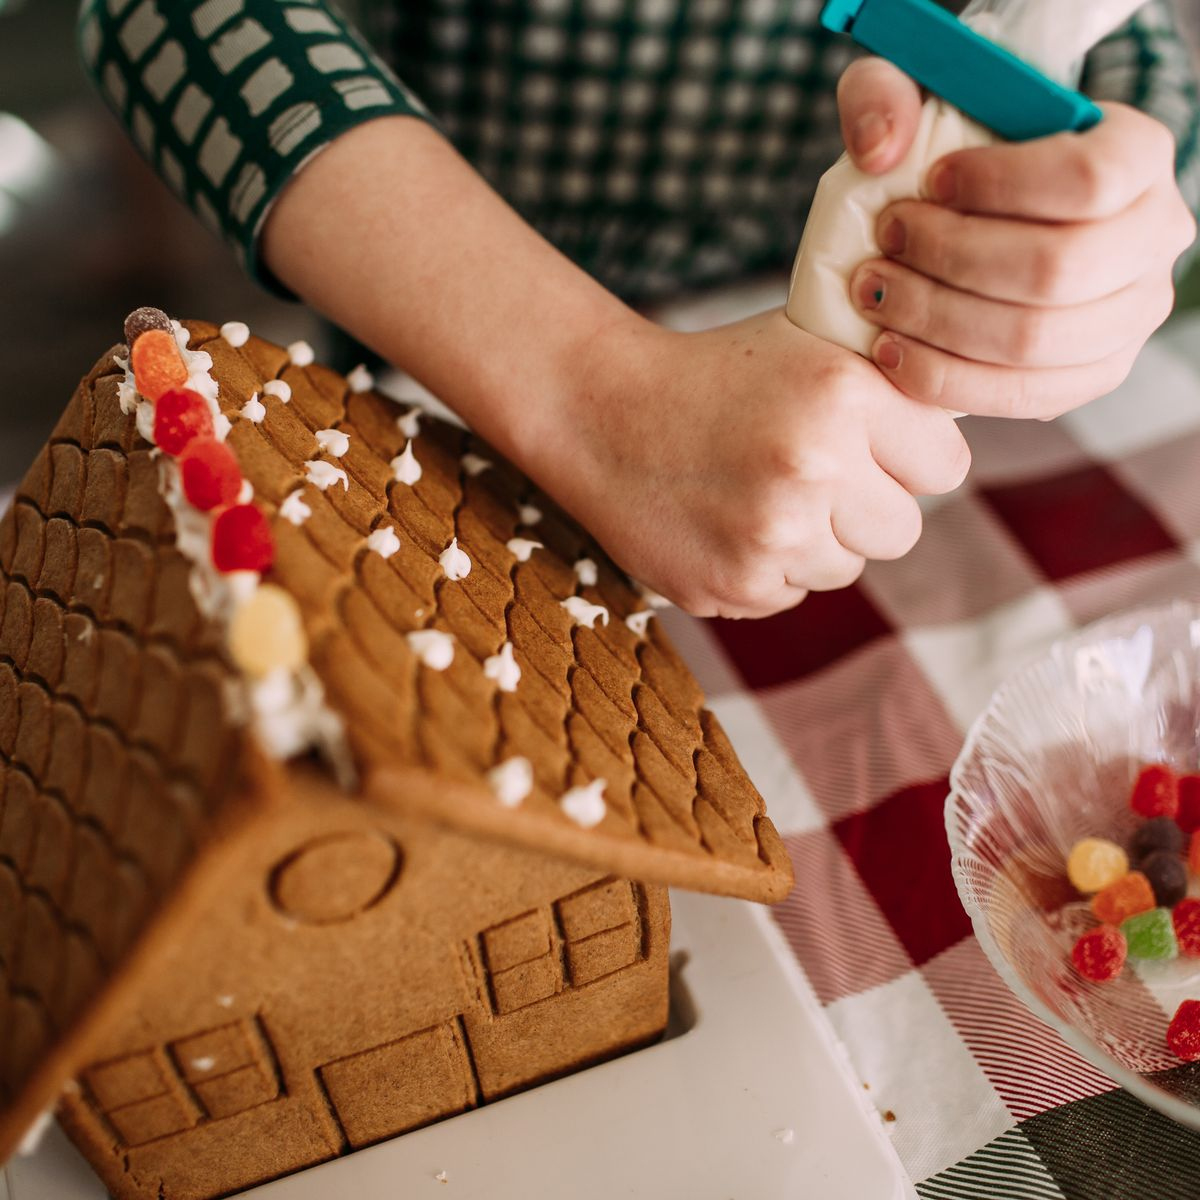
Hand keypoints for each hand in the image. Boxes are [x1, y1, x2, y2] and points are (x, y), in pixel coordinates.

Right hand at [537, 309, 969, 617]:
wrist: (602, 414)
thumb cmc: (714, 376)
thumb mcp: (807, 347)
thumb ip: (888, 389)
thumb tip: (964, 433)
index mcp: (843, 393)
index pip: (945, 466)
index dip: (909, 456)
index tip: (871, 445)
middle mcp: (814, 467)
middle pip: (903, 529)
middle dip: (866, 507)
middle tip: (808, 473)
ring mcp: (772, 536)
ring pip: (846, 567)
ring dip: (815, 541)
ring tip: (755, 494)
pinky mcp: (735, 586)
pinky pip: (790, 592)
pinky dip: (766, 567)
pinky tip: (724, 521)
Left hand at [837, 60, 1197, 418]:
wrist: (988, 217)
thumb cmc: (959, 156)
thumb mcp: (920, 98)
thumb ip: (887, 95)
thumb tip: (879, 151)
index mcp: (1138, 155)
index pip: (1089, 178)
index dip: (999, 186)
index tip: (928, 182)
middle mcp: (1154, 239)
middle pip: (1055, 270)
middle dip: (951, 261)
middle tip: (885, 245)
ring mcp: (1130, 317)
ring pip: (1033, 342)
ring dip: (937, 322)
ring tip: (874, 294)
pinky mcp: (1091, 375)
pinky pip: (1020, 396)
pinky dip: (944, 379)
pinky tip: (890, 351)